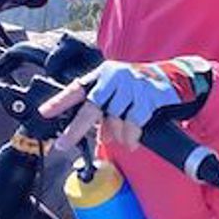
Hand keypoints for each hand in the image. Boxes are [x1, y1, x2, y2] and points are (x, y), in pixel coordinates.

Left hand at [44, 56, 212, 154]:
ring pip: (113, 120)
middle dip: (76, 129)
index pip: (77, 89)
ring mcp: (131, 86)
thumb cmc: (140, 88)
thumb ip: (102, 107)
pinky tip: (131, 141)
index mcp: (102, 74)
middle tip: (63, 144)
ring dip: (115, 135)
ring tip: (121, 138)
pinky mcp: (146, 97)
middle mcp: (114, 77)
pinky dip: (130, 137)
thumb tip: (90, 132)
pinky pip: (132, 125)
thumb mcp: (117, 91)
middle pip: (91, 106)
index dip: (59, 101)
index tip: (43, 112)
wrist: (175, 79)